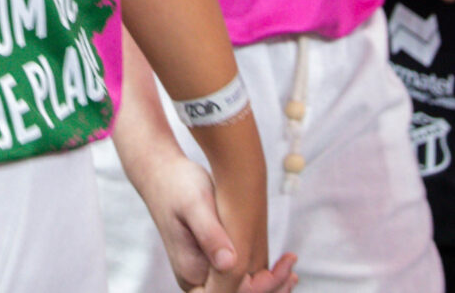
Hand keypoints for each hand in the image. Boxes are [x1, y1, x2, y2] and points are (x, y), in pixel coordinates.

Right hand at [121, 145, 296, 291]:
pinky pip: (240, 279)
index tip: (279, 271)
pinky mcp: (213, 262)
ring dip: (269, 287)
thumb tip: (229, 263)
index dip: (258, 290)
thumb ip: (210, 235)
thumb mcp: (195, 205)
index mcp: (191, 272)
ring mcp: (205, 273)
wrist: (161, 174)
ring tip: (291, 271)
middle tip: (293, 274)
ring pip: (240, 291)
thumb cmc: (177, 185)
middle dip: (269, 290)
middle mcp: (197, 279)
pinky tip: (280, 266)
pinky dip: (262, 277)